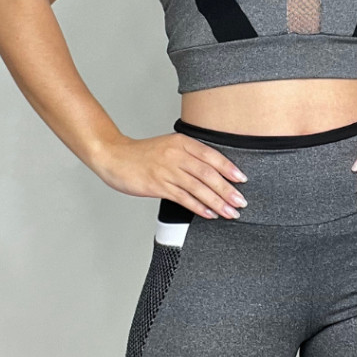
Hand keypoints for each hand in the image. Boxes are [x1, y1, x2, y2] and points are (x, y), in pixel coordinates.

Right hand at [88, 133, 248, 219]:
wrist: (114, 156)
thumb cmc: (142, 154)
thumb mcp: (169, 146)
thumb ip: (189, 155)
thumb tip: (213, 172)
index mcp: (182, 142)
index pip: (211, 156)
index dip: (229, 168)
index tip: (242, 180)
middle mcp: (176, 155)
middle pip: (208, 174)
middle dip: (227, 190)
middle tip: (241, 201)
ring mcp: (167, 170)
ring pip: (198, 188)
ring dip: (217, 202)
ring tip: (230, 212)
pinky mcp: (158, 185)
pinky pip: (183, 198)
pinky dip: (198, 207)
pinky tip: (209, 214)